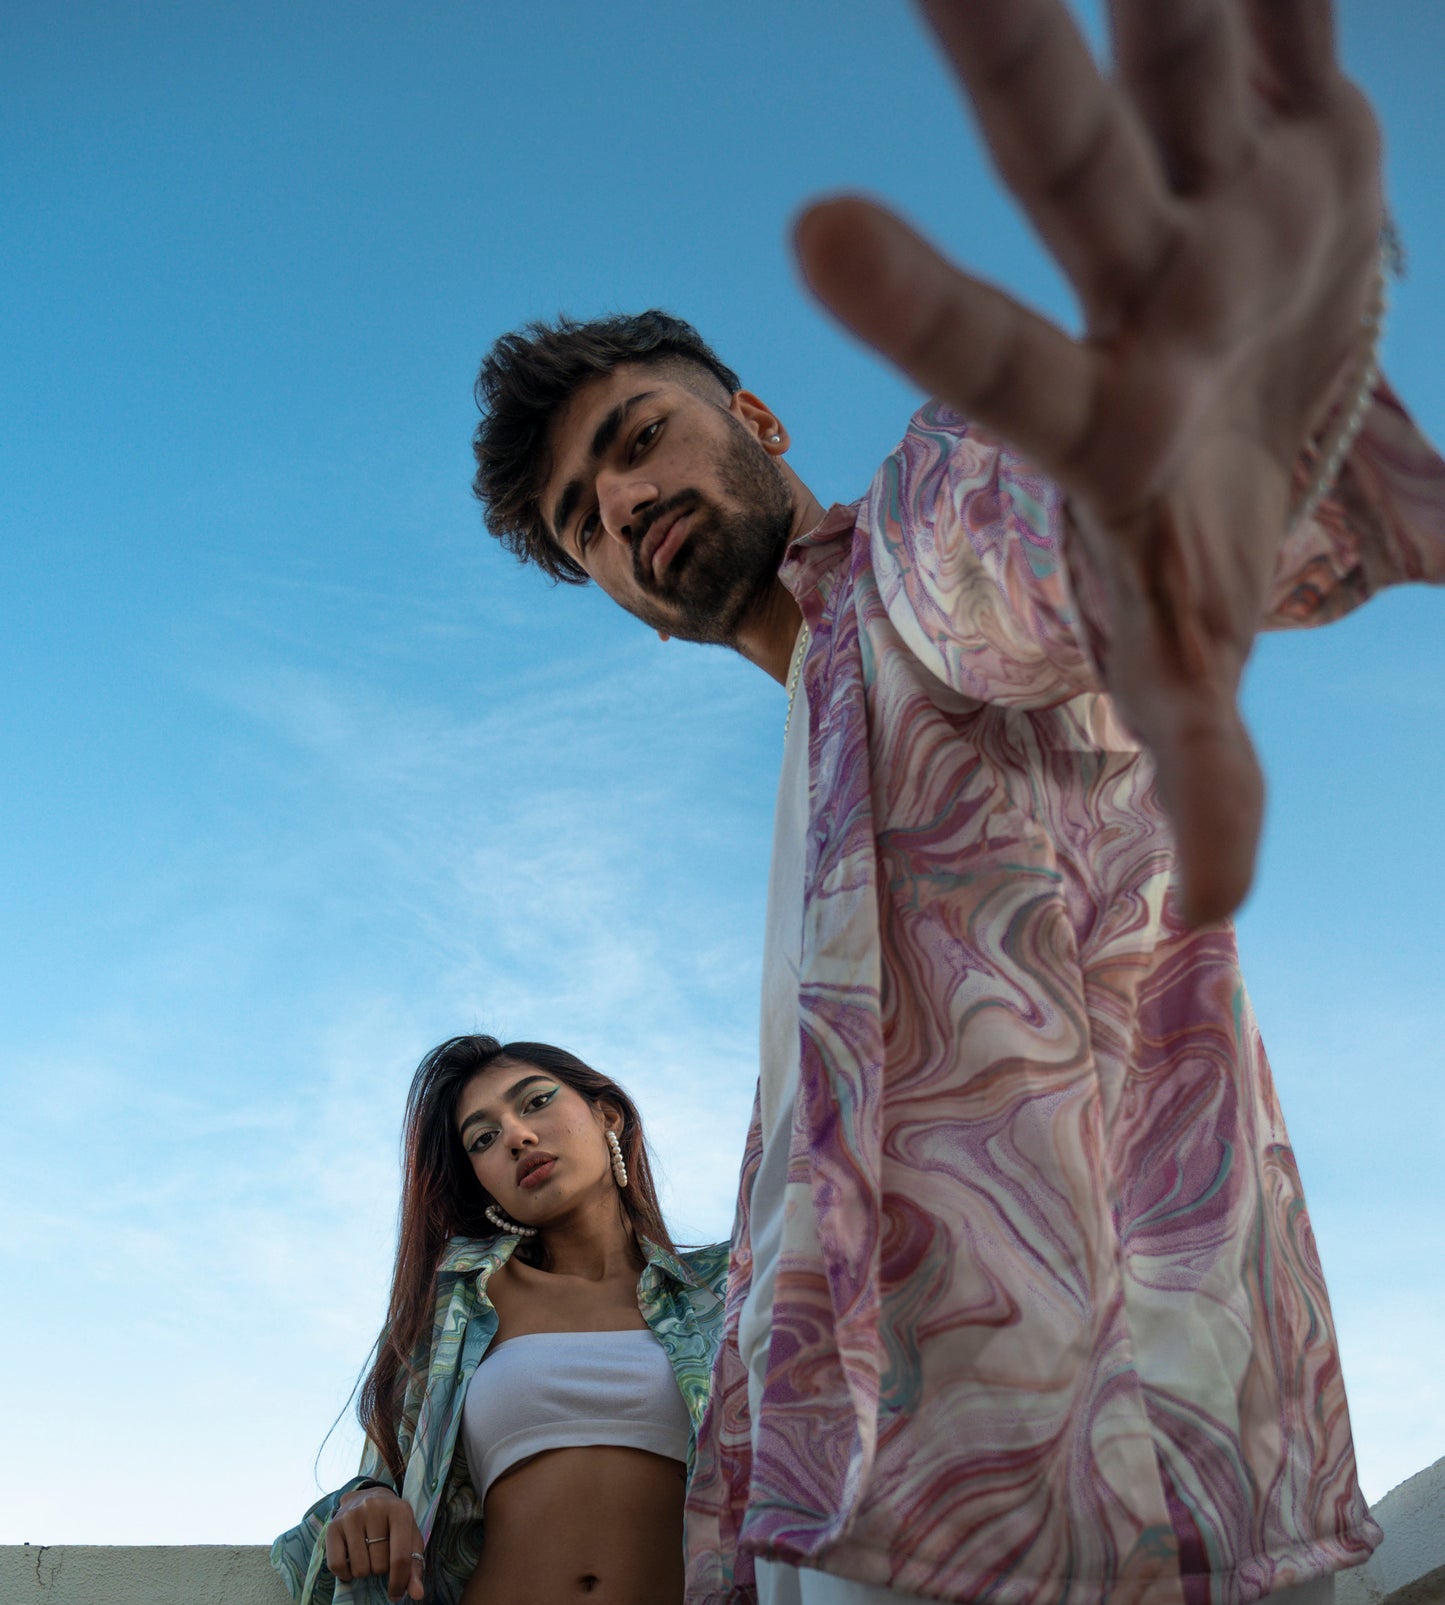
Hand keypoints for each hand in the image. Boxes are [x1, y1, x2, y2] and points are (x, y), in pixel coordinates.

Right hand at [325, 1486, 425, 1602]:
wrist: (367, 1497)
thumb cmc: (393, 1524)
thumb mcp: (410, 1539)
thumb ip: (415, 1567)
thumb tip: (417, 1595)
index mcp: (400, 1511)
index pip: (401, 1557)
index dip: (399, 1582)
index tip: (396, 1594)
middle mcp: (374, 1508)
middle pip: (379, 1565)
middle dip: (381, 1569)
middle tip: (380, 1555)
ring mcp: (351, 1516)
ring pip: (359, 1568)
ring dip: (365, 1571)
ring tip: (368, 1555)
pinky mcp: (333, 1526)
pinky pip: (336, 1566)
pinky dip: (345, 1573)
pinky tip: (351, 1562)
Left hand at [795, 0, 1381, 921]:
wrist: (1279, 431)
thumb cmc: (1204, 561)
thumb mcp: (1202, 675)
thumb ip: (1207, 775)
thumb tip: (1217, 917)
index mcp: (1110, 418)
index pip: (1001, 369)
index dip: (920, 311)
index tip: (810, 230)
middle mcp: (1144, 288)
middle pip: (1067, 172)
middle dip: (1013, 61)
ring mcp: (1219, 199)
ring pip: (1179, 48)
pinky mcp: (1301, 133)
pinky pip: (1294, 17)